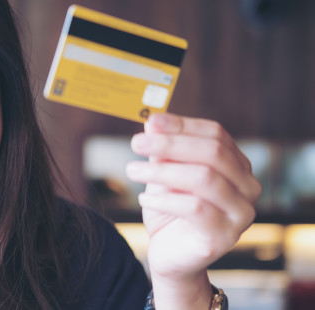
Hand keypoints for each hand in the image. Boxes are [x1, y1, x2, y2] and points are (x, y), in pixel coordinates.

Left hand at [126, 113, 260, 307]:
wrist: (169, 255)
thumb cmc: (168, 211)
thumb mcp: (163, 175)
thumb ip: (163, 151)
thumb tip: (153, 122)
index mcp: (237, 166)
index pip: (215, 134)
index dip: (182, 125)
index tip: (150, 122)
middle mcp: (248, 188)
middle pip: (213, 152)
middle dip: (170, 144)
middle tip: (136, 142)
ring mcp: (241, 214)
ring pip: (204, 178)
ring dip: (162, 170)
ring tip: (132, 170)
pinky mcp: (225, 236)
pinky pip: (195, 208)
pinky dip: (165, 199)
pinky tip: (145, 198)